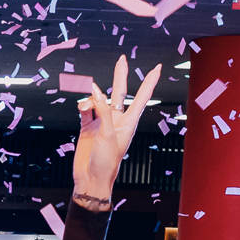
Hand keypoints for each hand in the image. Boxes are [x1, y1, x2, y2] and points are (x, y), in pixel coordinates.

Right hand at [72, 59, 163, 200]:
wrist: (91, 179)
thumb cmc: (106, 162)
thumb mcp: (108, 134)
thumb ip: (102, 110)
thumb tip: (94, 92)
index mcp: (129, 122)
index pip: (142, 96)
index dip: (150, 81)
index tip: (157, 67)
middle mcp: (116, 120)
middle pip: (119, 92)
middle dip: (120, 75)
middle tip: (122, 59)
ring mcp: (101, 123)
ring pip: (99, 100)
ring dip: (93, 97)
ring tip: (87, 100)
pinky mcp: (88, 128)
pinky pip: (86, 110)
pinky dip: (83, 106)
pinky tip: (82, 105)